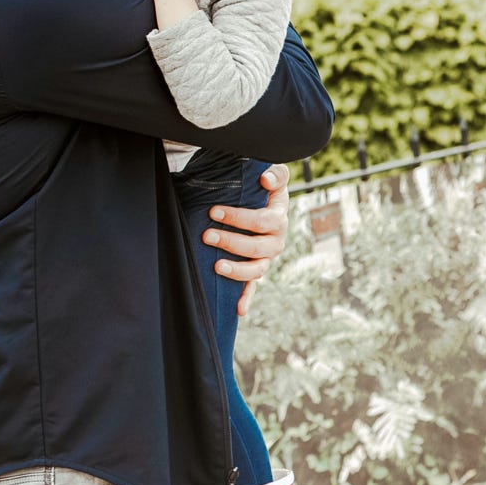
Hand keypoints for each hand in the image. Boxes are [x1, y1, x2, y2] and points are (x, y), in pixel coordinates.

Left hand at [202, 163, 289, 315]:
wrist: (264, 202)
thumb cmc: (264, 188)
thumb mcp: (274, 175)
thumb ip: (276, 174)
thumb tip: (266, 179)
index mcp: (278, 219)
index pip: (263, 221)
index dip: (239, 217)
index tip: (214, 210)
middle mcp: (275, 242)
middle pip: (258, 247)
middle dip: (231, 241)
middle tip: (207, 234)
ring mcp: (266, 258)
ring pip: (257, 270)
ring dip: (237, 270)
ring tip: (216, 266)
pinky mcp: (256, 269)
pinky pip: (253, 287)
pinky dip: (247, 298)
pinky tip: (239, 310)